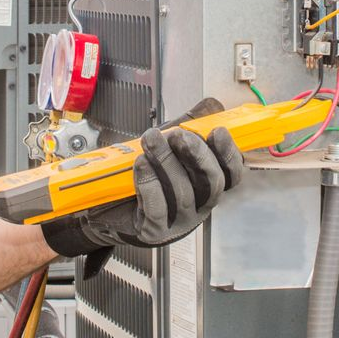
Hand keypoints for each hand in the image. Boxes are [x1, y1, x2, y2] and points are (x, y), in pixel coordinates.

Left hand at [43, 98, 245, 255]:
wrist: (106, 204)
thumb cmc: (143, 175)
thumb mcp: (169, 147)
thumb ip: (191, 126)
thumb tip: (211, 106)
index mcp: (206, 186)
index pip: (231, 174)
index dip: (229, 153)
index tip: (217, 131)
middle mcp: (199, 206)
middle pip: (212, 184)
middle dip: (197, 155)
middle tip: (178, 135)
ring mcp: (179, 222)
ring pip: (183, 193)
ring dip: (166, 162)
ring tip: (150, 141)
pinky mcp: (155, 231)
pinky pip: (157, 208)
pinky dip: (149, 183)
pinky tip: (140, 165)